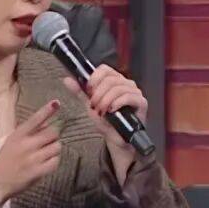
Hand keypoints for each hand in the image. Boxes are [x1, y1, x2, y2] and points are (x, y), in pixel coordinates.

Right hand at [0, 99, 62, 204]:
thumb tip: (47, 120)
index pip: (35, 119)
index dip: (47, 110)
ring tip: (47, 153)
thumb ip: (29, 132)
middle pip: (52, 133)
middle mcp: (26, 144)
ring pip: (56, 147)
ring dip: (55, 149)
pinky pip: (55, 162)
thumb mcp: (12, 141)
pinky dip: (54, 161)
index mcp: (18, 134)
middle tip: (49, 141)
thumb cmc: (5, 159)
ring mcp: (33, 158)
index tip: (56, 103)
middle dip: (54, 136)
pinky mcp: (38, 171)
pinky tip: (47, 163)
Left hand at [61, 66, 147, 180]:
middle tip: (94, 106)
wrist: (116, 139)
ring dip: (106, 100)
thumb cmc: (106, 121)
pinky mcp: (141, 102)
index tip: (88, 91)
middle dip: (98, 93)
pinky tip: (112, 111)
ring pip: (118, 88)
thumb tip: (67, 79)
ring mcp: (135, 92)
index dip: (94, 78)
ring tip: (102, 111)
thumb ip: (80, 92)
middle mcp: (126, 83)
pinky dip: (117, 103)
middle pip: (110, 79)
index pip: (104, 69)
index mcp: (114, 80)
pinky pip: (129, 96)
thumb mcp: (90, 105)